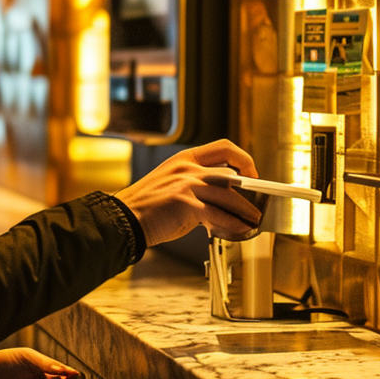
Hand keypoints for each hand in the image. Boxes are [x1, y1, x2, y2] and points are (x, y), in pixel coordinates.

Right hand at [114, 139, 261, 244]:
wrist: (124, 219)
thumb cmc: (147, 206)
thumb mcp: (172, 183)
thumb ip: (196, 183)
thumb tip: (222, 196)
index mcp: (185, 159)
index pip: (224, 147)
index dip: (243, 159)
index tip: (251, 175)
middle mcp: (188, 168)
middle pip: (231, 175)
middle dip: (249, 192)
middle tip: (256, 205)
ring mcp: (187, 185)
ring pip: (229, 196)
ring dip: (246, 211)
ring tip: (253, 220)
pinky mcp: (186, 204)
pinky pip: (219, 215)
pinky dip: (233, 225)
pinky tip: (238, 231)